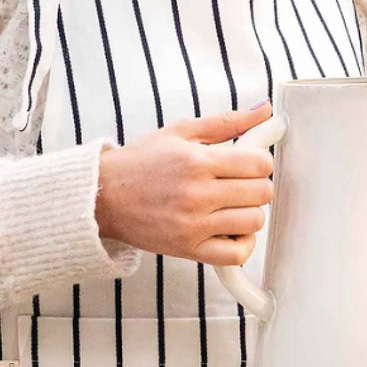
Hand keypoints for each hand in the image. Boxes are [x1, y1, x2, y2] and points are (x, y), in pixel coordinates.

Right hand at [95, 102, 274, 265]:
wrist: (102, 197)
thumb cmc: (138, 164)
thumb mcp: (180, 132)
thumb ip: (225, 122)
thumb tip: (264, 110)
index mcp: (197, 162)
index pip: (259, 164)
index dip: (261, 161)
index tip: (250, 163)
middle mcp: (197, 194)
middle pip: (261, 193)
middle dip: (257, 185)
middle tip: (242, 183)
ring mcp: (193, 225)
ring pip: (253, 222)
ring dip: (250, 213)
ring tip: (234, 206)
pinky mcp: (188, 249)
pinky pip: (235, 255)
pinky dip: (242, 245)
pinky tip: (231, 231)